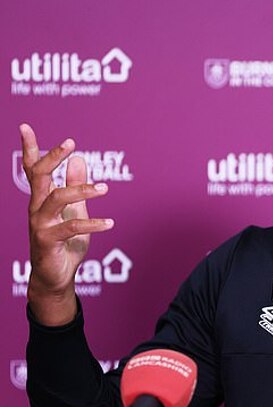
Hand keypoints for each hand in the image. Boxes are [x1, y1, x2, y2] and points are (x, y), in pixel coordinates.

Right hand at [20, 124, 113, 325]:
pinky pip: (71, 227)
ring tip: (105, 188)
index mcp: (42, 199)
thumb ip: (76, 186)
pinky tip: (110, 223)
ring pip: (57, 198)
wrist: (56, 276)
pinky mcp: (47, 241)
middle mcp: (36, 208)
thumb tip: (79, 159)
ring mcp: (39, 224)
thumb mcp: (75, 210)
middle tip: (70, 143)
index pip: (32, 169)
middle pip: (40, 176)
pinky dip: (93, 223)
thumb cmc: (65, 242)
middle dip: (53, 157)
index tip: (25, 126)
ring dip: (82, 190)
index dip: (29, 148)